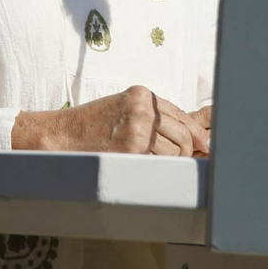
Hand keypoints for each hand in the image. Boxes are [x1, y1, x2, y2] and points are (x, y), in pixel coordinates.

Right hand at [11, 86, 210, 155]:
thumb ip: (155, 117)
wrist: (61, 136)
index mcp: (142, 96)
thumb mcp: (123, 108)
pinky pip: (160, 167)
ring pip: (175, 154)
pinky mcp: (131, 154)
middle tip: (179, 162)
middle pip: (183, 136)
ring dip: (169, 164)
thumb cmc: (92, 124)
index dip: (196, 134)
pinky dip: (158, 172)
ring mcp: (137, 132)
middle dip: (186, 152)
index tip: (206, 147)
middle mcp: (142, 110)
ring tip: (149, 164)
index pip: (181, 116)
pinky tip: (143, 170)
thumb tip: (197, 136)